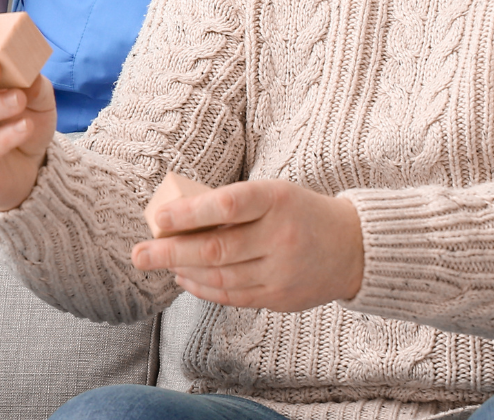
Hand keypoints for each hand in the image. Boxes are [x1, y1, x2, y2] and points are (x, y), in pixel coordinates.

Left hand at [131, 178, 363, 311]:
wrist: (355, 248)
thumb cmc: (300, 212)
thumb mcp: (273, 194)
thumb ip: (232, 205)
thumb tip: (175, 218)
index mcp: (277, 200)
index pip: (228, 204)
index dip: (190, 212)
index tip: (158, 217)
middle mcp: (280, 237)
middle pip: (217, 249)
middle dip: (170, 252)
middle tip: (138, 254)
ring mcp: (282, 272)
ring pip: (220, 276)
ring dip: (183, 271)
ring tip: (158, 263)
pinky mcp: (281, 298)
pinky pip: (233, 296)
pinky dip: (203, 288)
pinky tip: (185, 278)